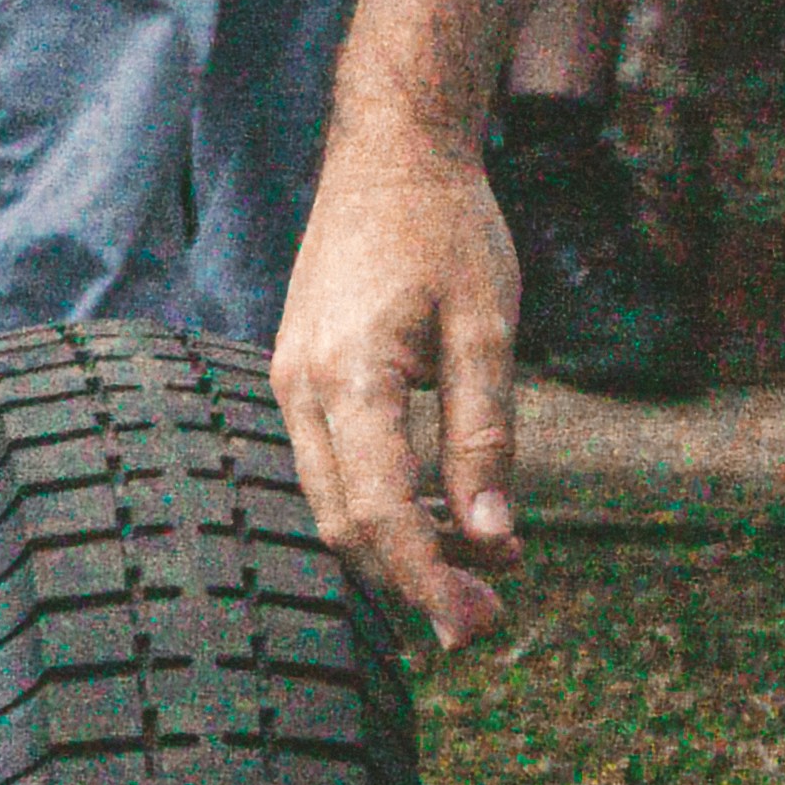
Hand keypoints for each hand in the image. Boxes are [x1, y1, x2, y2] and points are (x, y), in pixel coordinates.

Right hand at [273, 120, 528, 647]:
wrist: (388, 156)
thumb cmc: (446, 229)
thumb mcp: (488, 330)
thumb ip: (486, 437)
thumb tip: (493, 537)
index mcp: (348, 375)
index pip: (379, 512)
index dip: (427, 580)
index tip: (477, 628)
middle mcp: (299, 388)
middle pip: (344, 524)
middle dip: (416, 578)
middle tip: (494, 608)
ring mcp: (289, 384)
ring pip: (334, 503)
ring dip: (405, 544)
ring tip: (490, 553)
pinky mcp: (300, 379)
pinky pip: (334, 467)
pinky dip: (386, 504)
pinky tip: (446, 509)